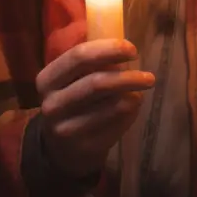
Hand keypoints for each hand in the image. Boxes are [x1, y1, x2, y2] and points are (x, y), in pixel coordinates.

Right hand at [36, 39, 154, 178]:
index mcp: (47, 79)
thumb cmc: (74, 100)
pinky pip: (117, 124)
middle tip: (149, 76)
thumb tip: (125, 46)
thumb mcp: (72, 79)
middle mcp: (52, 104)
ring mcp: (66, 129)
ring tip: (142, 89)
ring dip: (133, 95)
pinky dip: (131, 112)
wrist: (61, 149)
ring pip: (111, 106)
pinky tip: (133, 105)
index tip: (132, 49)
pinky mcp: (84, 147)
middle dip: (128, 77)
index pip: (78, 56)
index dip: (108, 49)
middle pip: (97, 83)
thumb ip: (92, 61)